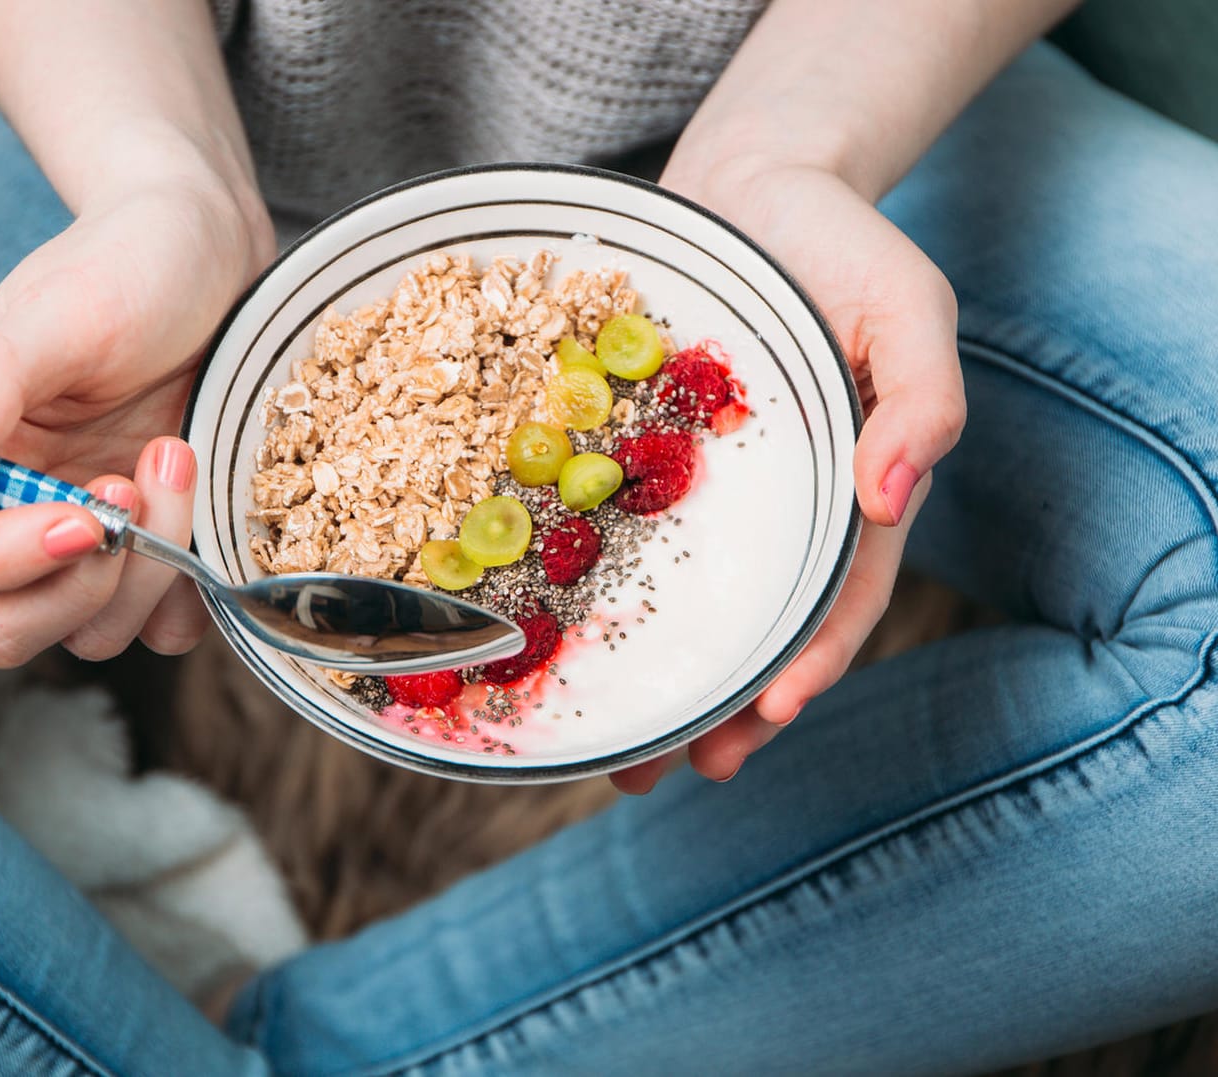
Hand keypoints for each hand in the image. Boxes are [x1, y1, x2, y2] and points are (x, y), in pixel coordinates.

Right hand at [0, 160, 273, 667]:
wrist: (213, 261)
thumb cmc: (120, 271)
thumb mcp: (52, 316)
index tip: (78, 516)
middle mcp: (15, 522)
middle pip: (2, 629)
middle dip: (74, 585)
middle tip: (129, 487)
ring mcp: (95, 551)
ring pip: (92, 636)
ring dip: (145, 571)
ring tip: (176, 453)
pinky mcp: (166, 561)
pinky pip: (168, 629)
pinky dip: (192, 591)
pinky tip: (209, 499)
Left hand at [611, 160, 964, 792]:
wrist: (751, 185)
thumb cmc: (843, 244)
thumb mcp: (908, 304)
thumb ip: (923, 396)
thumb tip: (894, 495)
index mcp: (846, 492)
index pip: (837, 598)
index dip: (809, 660)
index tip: (773, 714)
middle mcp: (772, 510)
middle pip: (750, 628)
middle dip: (719, 709)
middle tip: (676, 773)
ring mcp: (700, 492)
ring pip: (676, 602)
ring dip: (649, 679)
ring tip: (613, 755)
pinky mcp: (635, 460)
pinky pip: (608, 532)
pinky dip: (584, 589)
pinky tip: (548, 632)